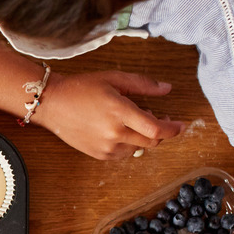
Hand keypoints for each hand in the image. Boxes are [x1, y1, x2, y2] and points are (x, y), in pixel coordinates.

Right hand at [37, 71, 185, 159]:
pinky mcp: (99, 155)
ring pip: (139, 148)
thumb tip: (167, 89)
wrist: (52, 103)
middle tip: (155, 117)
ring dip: (142, 136)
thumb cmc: (80, 88)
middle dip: (159, 131)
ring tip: (129, 121)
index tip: (182, 125)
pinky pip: (124, 154)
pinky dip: (128, 144)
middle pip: (152, 141)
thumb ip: (142, 84)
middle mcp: (114, 133)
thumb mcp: (113, 79)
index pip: (157, 129)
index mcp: (119, 111)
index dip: (173, 129)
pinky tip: (118, 130)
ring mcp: (106, 146)